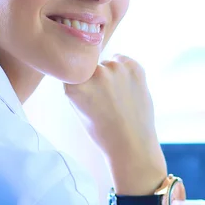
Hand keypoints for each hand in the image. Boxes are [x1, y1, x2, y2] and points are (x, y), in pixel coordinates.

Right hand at [64, 55, 166, 195]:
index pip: (70, 69)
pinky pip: (123, 60)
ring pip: (107, 63)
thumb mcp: (77, 107)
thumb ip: (76, 83)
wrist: (131, 145)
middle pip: (89, 65)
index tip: (85, 94)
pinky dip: (125, 71)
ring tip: (117, 99)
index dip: (78, 80)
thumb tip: (80, 59)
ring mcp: (116, 69)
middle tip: (104, 99)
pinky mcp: (134, 67)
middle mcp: (94, 73)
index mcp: (75, 85)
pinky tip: (127, 90)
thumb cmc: (102, 131)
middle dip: (94, 76)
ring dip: (110, 74)